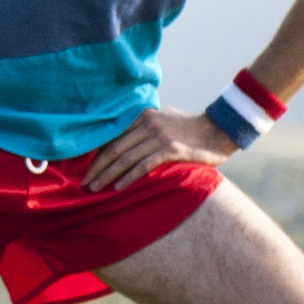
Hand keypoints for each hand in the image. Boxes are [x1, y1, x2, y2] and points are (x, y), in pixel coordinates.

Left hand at [79, 104, 237, 191]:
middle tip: (84, 182)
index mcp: (143, 115)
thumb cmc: (191, 127)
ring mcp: (159, 137)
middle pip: (114, 148)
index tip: (83, 166)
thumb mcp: (165, 118)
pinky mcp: (171, 150)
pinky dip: (128, 178)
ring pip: (125, 159)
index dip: (96, 152)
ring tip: (95, 188)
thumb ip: (146, 124)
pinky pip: (143, 166)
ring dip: (107, 175)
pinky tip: (118, 188)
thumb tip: (128, 134)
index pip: (113, 135)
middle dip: (96, 167)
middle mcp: (148, 124)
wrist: (220, 130)